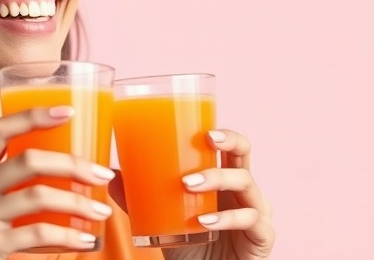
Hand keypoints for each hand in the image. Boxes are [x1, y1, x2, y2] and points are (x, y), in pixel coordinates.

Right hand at [0, 106, 115, 259]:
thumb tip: (70, 172)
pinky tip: (87, 240)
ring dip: (79, 202)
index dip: (33, 115)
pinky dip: (70, 236)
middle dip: (73, 164)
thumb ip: (8, 187)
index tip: (69, 111)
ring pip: (39, 196)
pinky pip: (39, 232)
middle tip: (103, 173)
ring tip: (102, 211)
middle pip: (29, 160)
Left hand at [109, 129, 274, 259]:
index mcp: (224, 178)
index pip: (229, 146)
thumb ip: (139, 198)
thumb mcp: (162, 219)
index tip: (202, 129)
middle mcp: (244, 190)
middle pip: (245, 154)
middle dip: (229, 141)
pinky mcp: (262, 237)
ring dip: (215, 178)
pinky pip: (249, 220)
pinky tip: (204, 221)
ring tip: (187, 185)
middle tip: (206, 141)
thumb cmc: (190, 244)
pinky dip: (226, 218)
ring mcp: (257, 211)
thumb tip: (112, 174)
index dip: (222, 133)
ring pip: (245, 182)